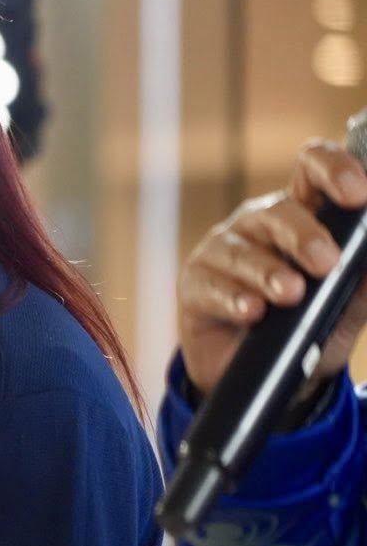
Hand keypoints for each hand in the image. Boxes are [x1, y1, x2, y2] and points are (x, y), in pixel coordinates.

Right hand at [179, 139, 366, 403]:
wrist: (269, 375)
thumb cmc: (309, 327)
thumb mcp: (347, 306)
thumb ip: (364, 281)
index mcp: (303, 215)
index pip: (312, 170)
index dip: (333, 170)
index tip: (357, 194)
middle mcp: (260, 224)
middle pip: (277, 211)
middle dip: (304, 235)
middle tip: (325, 262)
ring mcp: (223, 251)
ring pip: (242, 251)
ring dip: (268, 272)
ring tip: (290, 295)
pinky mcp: (196, 283)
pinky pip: (211, 285)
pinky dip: (233, 299)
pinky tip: (252, 311)